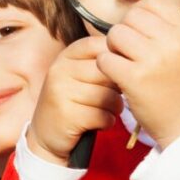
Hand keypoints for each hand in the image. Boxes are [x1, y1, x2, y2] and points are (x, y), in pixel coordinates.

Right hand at [28, 37, 123, 164]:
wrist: (46, 134)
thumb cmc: (73, 101)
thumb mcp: (80, 74)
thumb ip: (102, 61)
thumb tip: (133, 54)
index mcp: (66, 56)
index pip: (100, 45)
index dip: (117, 59)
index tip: (118, 73)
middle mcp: (60, 70)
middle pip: (108, 72)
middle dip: (117, 87)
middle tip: (113, 96)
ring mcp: (61, 92)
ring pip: (108, 96)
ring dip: (115, 108)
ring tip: (105, 111)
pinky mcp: (66, 115)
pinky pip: (103, 116)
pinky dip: (107, 122)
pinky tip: (98, 122)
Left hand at [96, 0, 179, 148]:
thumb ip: (170, 29)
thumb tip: (139, 8)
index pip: (152, 2)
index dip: (140, 15)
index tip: (141, 33)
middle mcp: (172, 41)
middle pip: (130, 17)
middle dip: (125, 32)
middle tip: (131, 53)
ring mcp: (152, 59)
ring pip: (114, 35)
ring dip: (113, 49)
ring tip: (125, 64)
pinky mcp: (133, 79)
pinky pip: (104, 59)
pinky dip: (106, 67)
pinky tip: (118, 77)